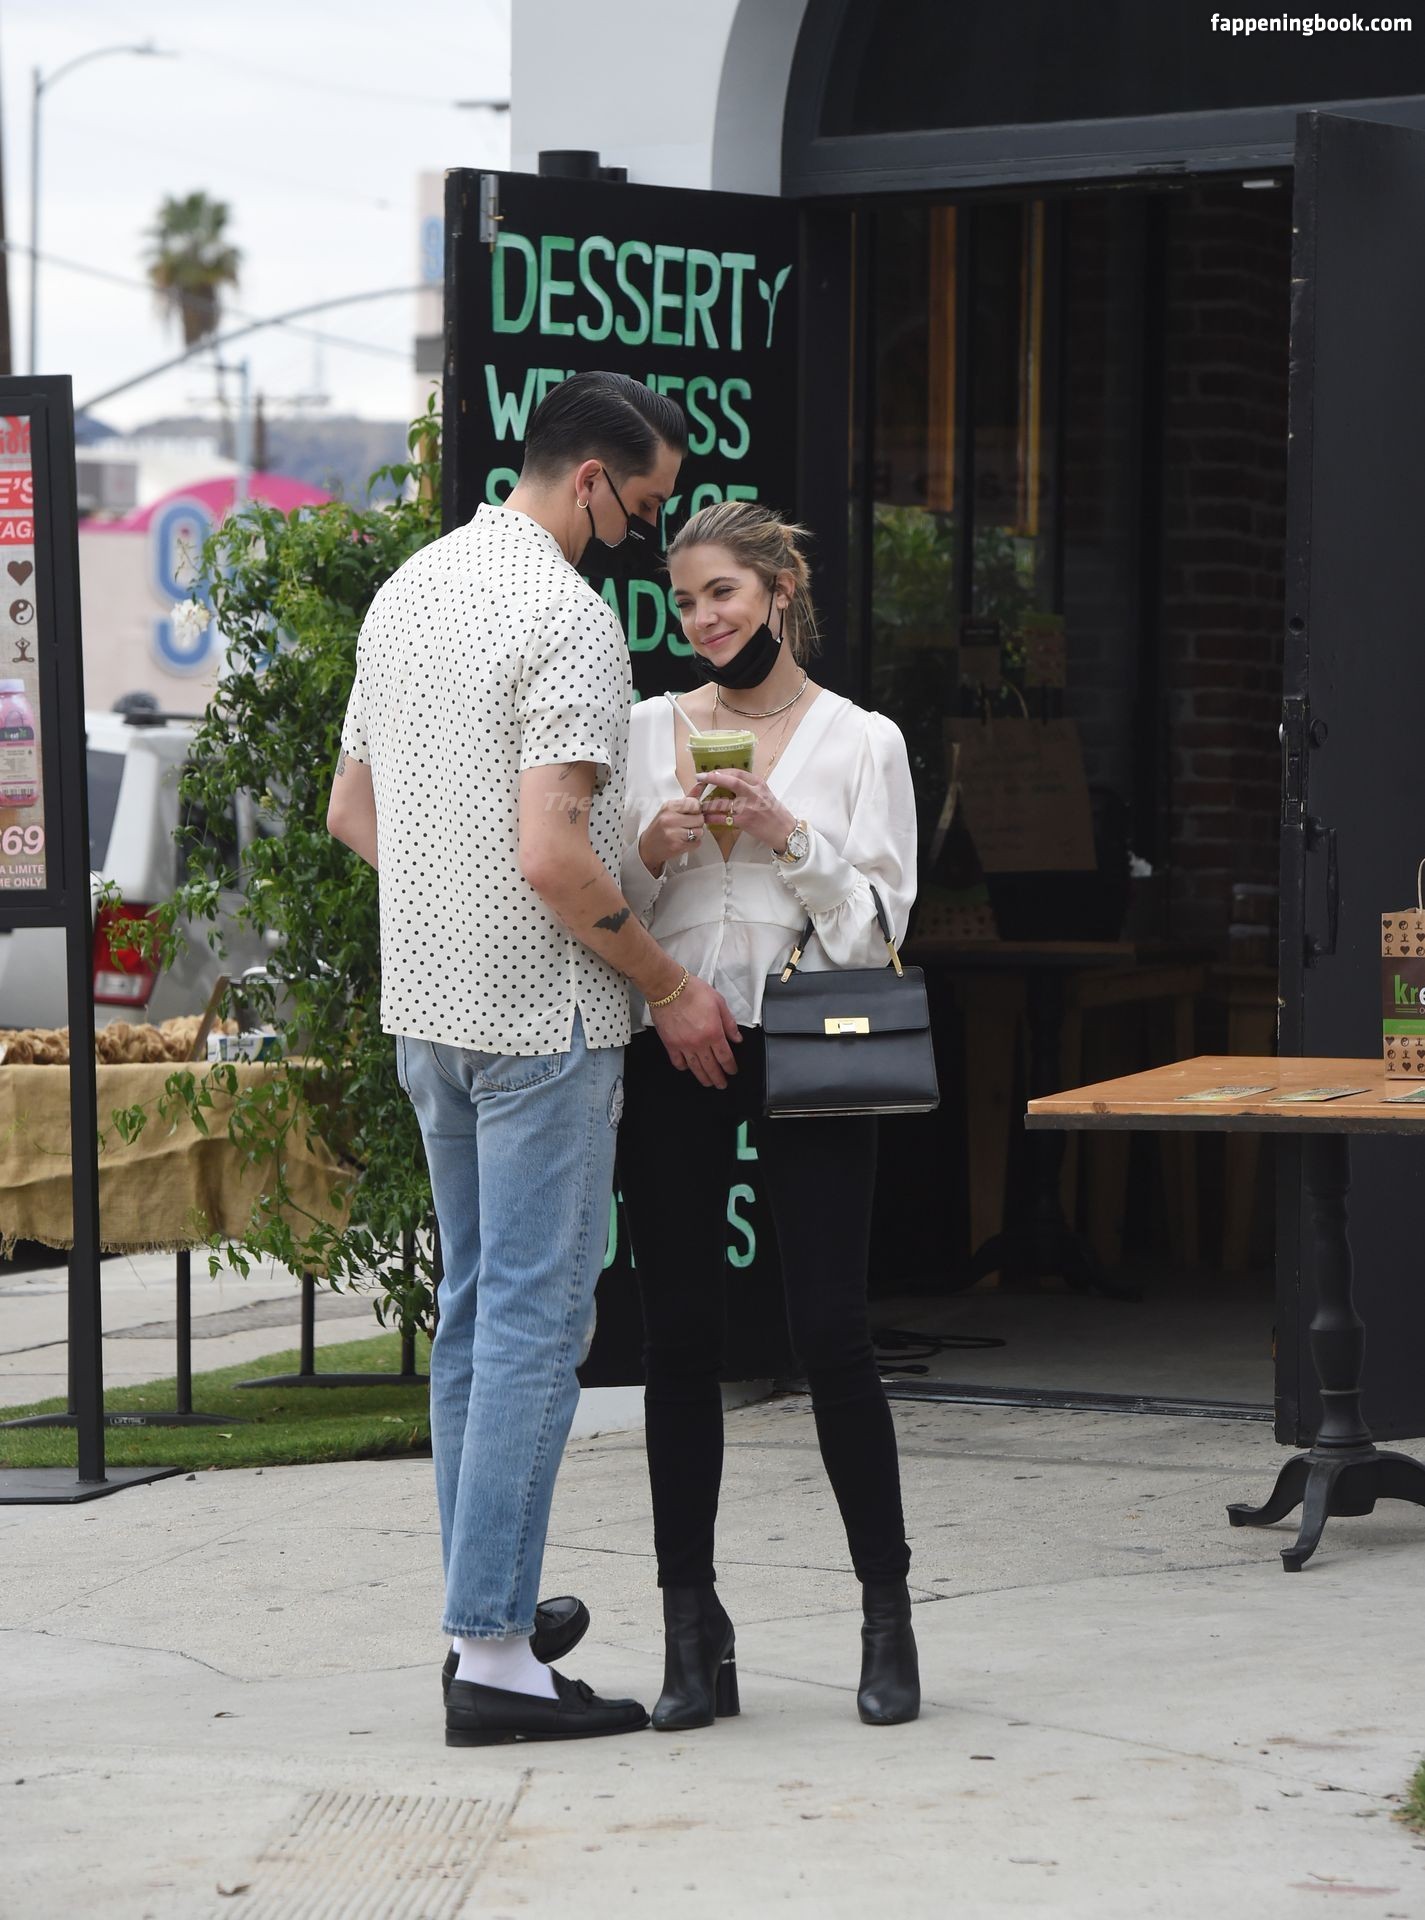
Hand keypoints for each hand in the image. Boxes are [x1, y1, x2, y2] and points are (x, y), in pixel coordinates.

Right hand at [638, 793, 706, 874]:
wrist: (647, 847)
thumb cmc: (660, 828)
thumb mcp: (670, 810)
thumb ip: (687, 799)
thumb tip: (701, 783)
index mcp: (669, 806)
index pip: (694, 804)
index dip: (696, 810)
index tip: (690, 813)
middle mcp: (670, 818)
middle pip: (700, 818)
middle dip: (697, 823)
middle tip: (687, 825)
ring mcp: (673, 833)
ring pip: (700, 831)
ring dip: (696, 834)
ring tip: (684, 834)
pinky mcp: (677, 846)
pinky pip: (697, 843)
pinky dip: (693, 843)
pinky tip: (683, 841)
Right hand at [650, 972, 741, 1087]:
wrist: (668, 988)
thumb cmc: (693, 991)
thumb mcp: (719, 1002)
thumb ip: (729, 1023)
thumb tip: (737, 1039)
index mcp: (714, 1033)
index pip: (725, 1057)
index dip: (730, 1067)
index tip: (732, 1071)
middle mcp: (699, 1043)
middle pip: (711, 1067)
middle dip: (718, 1078)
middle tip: (721, 1084)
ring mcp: (684, 1045)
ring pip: (695, 1068)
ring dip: (703, 1078)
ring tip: (707, 1083)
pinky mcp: (670, 1044)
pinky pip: (678, 1062)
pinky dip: (683, 1067)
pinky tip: (687, 1068)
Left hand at [693, 767, 796, 851]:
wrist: (784, 830)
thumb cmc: (774, 812)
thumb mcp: (765, 793)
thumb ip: (749, 786)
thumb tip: (729, 780)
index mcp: (759, 784)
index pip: (738, 773)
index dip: (721, 771)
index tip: (710, 772)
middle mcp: (754, 794)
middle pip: (731, 782)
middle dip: (713, 778)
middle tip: (699, 778)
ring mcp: (748, 808)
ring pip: (723, 802)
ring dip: (708, 803)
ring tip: (699, 803)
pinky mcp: (744, 822)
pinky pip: (723, 819)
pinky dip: (712, 818)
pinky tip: (705, 818)